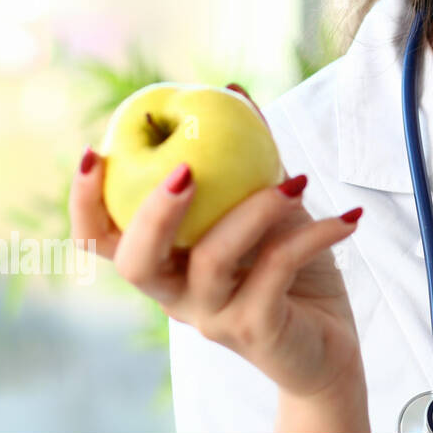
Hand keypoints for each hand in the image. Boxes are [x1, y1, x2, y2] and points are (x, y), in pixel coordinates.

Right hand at [69, 83, 365, 402]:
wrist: (330, 342)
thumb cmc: (289, 269)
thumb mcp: (269, 207)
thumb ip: (247, 158)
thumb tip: (230, 90)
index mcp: (166, 262)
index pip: (99, 240)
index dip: (83, 201)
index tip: (94, 151)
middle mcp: (177, 295)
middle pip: (135, 261)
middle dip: (154, 211)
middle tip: (187, 169)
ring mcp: (213, 316)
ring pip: (213, 259)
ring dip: (255, 209)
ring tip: (298, 180)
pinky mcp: (257, 330)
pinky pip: (278, 269)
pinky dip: (316, 234)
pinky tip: (349, 217)